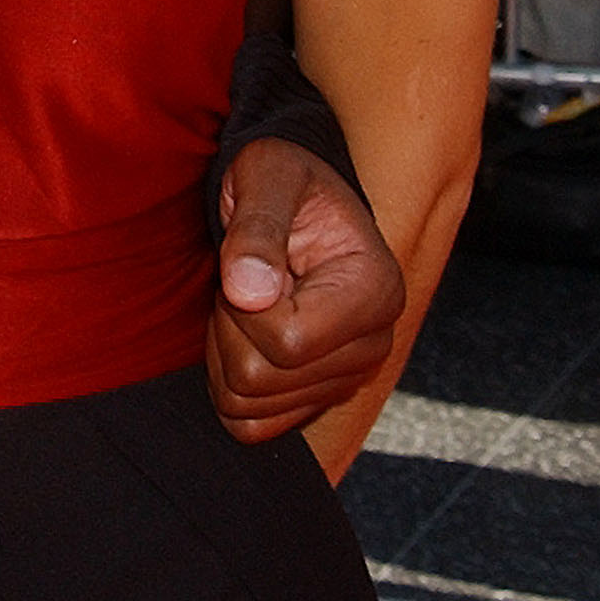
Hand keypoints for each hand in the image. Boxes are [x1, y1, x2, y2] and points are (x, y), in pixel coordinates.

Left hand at [204, 135, 403, 442]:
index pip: (287, 342)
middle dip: (227, 327)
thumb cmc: (283, 178)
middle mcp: (373, 345)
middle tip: (242, 281)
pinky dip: (229, 385)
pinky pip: (249, 426)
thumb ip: (256, 226)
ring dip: (224, 351)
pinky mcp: (317, 398)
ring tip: (247, 303)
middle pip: (261, 380)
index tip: (246, 265)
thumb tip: (247, 293)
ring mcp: (347, 378)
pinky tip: (244, 337)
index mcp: (375, 292)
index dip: (242, 309)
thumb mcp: (266, 174)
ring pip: (248, 405)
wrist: (297, 200)